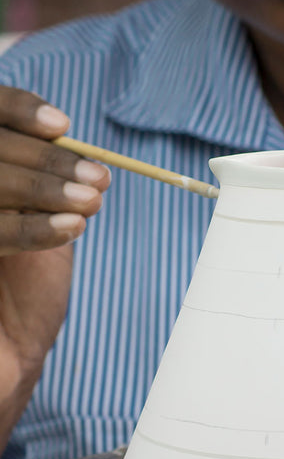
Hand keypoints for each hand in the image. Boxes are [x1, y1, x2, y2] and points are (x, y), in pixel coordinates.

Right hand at [0, 86, 109, 450]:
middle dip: (47, 160)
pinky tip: (72, 227)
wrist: (10, 346)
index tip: (62, 126)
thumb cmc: (25, 280)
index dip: (16, 111)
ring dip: (44, 189)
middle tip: (98, 178)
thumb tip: (73, 145)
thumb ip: (42, 180)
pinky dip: (31, 228)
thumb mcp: (37, 220)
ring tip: (92, 201)